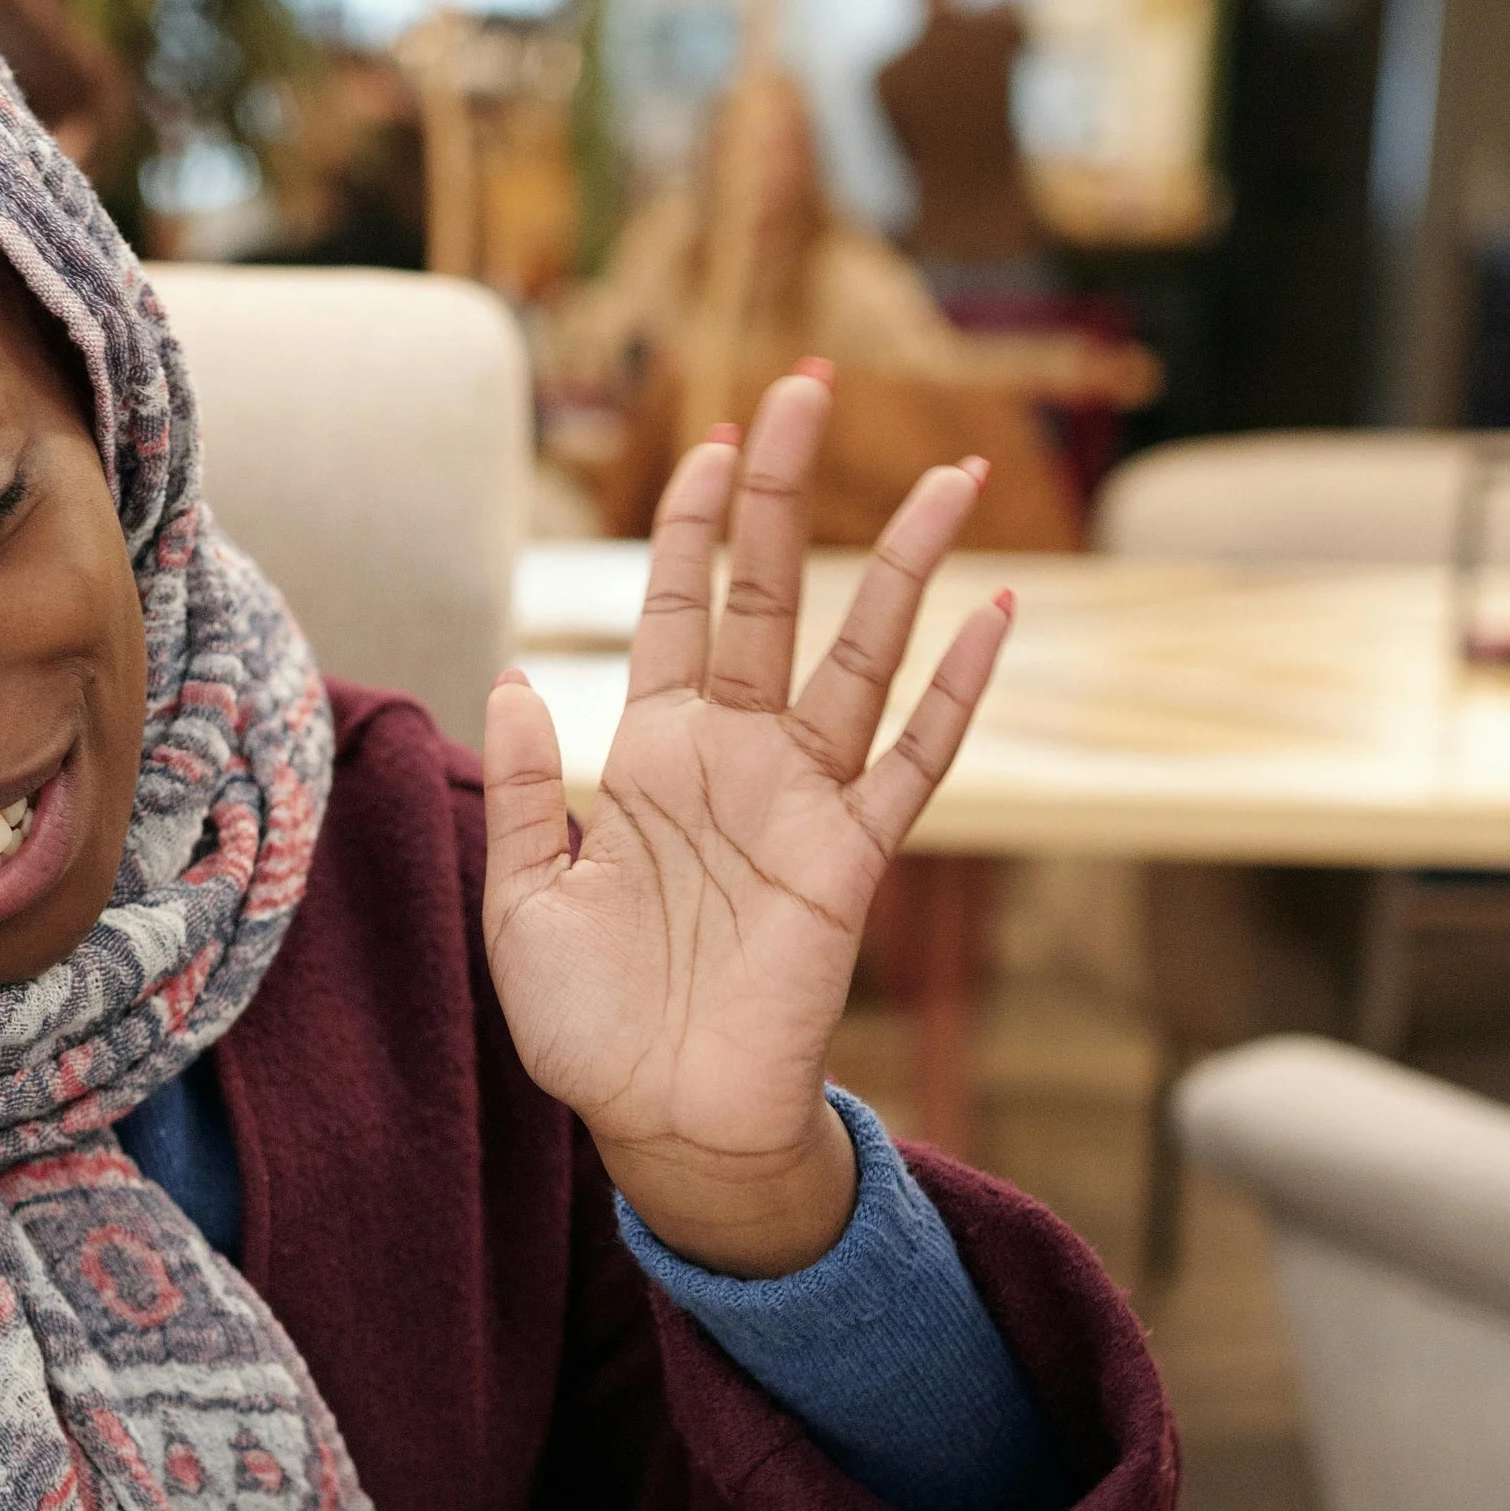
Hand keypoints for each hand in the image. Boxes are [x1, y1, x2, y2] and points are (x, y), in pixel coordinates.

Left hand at [481, 366, 1011, 1276]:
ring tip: (944, 474)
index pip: (674, 609)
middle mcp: (735, 760)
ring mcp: (802, 803)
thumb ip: (526, 790)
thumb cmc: (590, 1023)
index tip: (705, 442)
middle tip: (802, 386)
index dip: (687, 526)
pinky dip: (957, 689)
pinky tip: (992, 612)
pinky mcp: (854, 859)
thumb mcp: (524, 899)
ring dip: (899, 564)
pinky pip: (917, 760)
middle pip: (767, 597)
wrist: (660, 1124)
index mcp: (649, 757)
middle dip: (781, 493)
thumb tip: (516, 681)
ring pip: (861, 656)